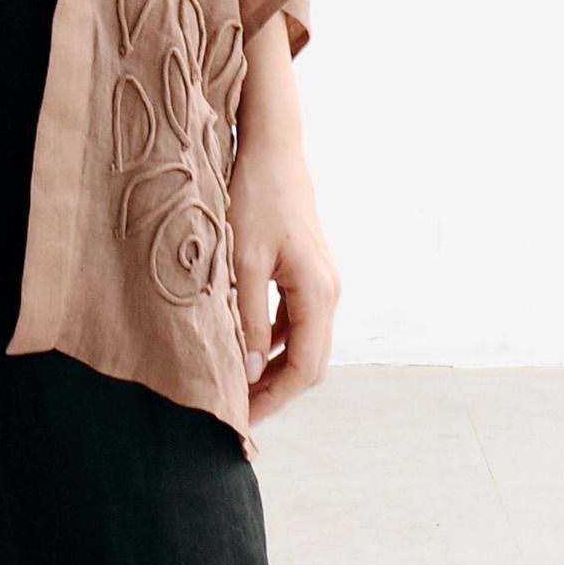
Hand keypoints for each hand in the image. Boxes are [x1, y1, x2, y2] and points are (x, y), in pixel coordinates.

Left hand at [228, 133, 340, 424]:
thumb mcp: (243, 259)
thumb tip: (248, 372)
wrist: (272, 146)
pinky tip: (243, 344)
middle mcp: (328, 291)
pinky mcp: (307, 270)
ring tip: (235, 383)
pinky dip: (273, 340)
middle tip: (235, 410)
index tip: (241, 418)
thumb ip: (246, 318)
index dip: (273, 399)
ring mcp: (320, 280)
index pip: (303, 369)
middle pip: (308, 361)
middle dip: (274, 390)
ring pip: (302, 341)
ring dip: (272, 366)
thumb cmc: (255, 196)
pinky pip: (295, 319)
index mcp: (317, 293)